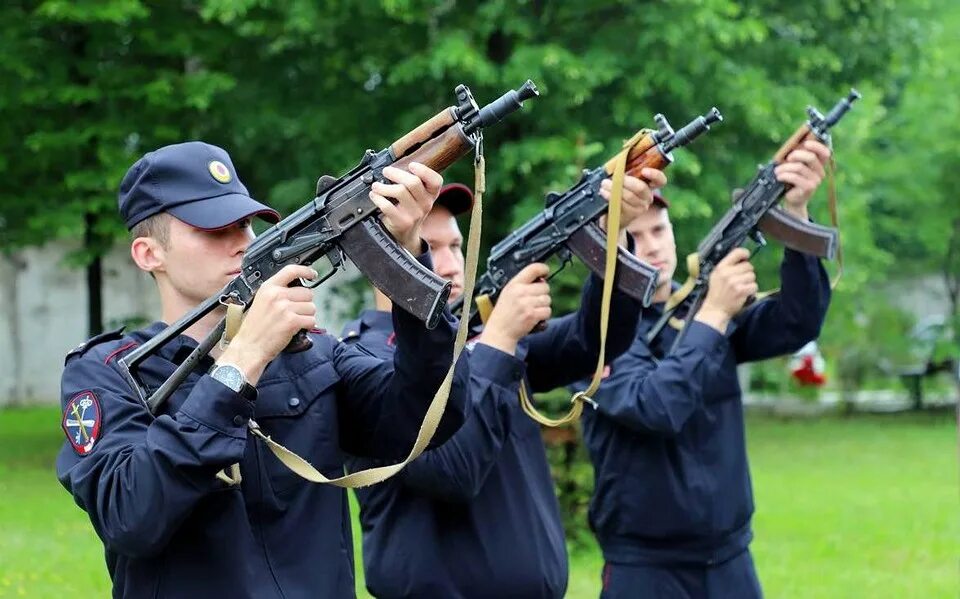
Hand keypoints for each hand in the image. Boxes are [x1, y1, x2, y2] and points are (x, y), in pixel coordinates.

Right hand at [218, 265, 318, 383]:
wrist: (248, 347)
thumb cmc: (254, 328)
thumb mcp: (261, 302)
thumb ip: (277, 292)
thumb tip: (298, 288)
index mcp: (268, 288)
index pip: (291, 270)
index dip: (305, 271)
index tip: (312, 274)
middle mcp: (276, 295)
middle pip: (307, 292)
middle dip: (305, 303)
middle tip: (295, 313)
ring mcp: (284, 308)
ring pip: (311, 307)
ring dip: (307, 316)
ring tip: (293, 322)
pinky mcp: (292, 321)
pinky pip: (311, 320)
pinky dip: (308, 326)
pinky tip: (297, 329)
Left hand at [370, 162, 442, 253]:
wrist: (405, 235)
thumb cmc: (408, 211)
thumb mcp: (416, 198)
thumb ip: (411, 183)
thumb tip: (393, 167)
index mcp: (431, 195)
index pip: (435, 181)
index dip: (424, 171)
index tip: (411, 165)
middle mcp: (426, 204)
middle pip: (413, 182)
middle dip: (396, 173)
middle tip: (386, 171)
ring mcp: (415, 215)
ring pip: (399, 191)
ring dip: (383, 186)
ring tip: (376, 186)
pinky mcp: (402, 222)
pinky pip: (388, 206)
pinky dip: (378, 198)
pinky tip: (374, 196)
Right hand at [478, 263, 551, 355]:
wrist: (499, 331)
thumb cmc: (503, 313)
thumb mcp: (508, 293)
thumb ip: (522, 285)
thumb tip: (542, 279)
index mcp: (514, 284)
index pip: (533, 269)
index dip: (543, 268)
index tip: (545, 271)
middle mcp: (520, 292)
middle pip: (545, 286)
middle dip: (542, 294)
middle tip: (533, 300)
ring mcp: (527, 304)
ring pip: (547, 299)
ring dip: (543, 306)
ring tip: (532, 309)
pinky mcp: (532, 315)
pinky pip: (547, 311)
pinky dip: (544, 315)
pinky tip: (535, 317)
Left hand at [599, 168, 667, 230]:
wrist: (612, 216)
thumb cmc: (618, 194)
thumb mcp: (624, 181)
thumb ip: (625, 172)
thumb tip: (618, 161)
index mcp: (649, 186)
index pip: (660, 180)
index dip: (655, 175)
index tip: (644, 170)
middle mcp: (647, 197)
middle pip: (641, 188)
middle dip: (624, 181)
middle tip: (611, 178)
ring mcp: (640, 208)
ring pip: (629, 196)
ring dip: (614, 188)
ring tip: (604, 184)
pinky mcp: (631, 216)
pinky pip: (621, 204)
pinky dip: (610, 196)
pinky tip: (604, 192)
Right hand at [695, 248, 756, 333]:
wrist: (715, 309)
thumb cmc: (716, 293)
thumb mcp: (716, 276)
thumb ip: (727, 266)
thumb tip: (742, 258)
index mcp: (720, 267)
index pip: (737, 252)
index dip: (744, 253)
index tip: (746, 257)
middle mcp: (727, 273)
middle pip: (748, 266)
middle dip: (747, 272)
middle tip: (740, 279)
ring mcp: (734, 282)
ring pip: (752, 276)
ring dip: (749, 282)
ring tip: (741, 287)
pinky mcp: (741, 291)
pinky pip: (754, 286)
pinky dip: (751, 290)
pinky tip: (743, 293)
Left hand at [775, 140, 830, 219]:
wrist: (792, 199)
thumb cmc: (792, 181)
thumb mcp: (795, 167)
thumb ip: (796, 158)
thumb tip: (790, 147)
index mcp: (819, 165)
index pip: (825, 153)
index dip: (817, 146)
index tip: (806, 143)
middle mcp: (820, 172)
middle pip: (811, 157)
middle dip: (797, 154)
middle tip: (788, 158)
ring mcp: (816, 181)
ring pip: (799, 167)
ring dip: (785, 167)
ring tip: (777, 171)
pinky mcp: (809, 188)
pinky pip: (795, 177)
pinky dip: (784, 175)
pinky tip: (779, 177)